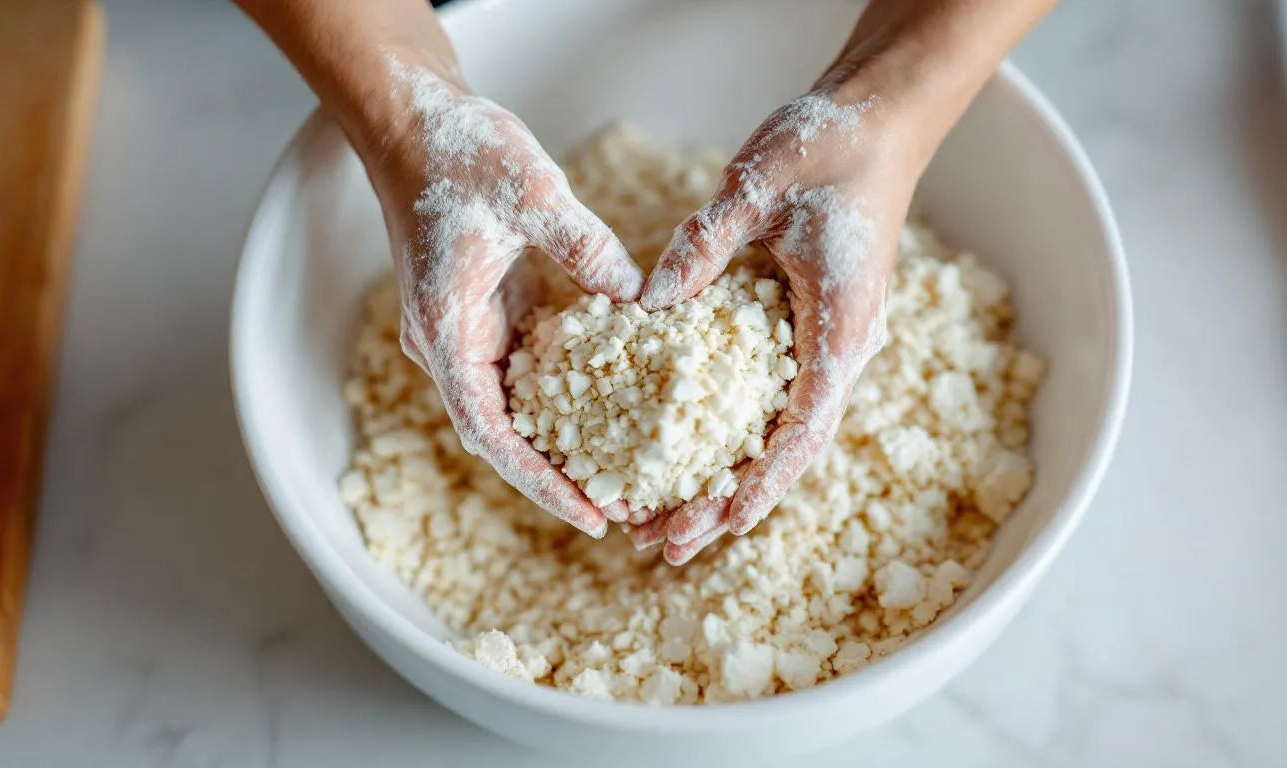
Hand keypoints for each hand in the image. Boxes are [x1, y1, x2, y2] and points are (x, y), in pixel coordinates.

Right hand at [375, 53, 644, 536]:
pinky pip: (532, 366)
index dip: (539, 481)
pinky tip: (621, 406)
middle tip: (629, 508)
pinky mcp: (492, 311)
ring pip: (519, 405)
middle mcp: (451, 343)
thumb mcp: (531, 192)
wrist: (415, 121)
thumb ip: (584, 247)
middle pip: (505, 432)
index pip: (489, 431)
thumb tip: (639, 301)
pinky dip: (571, 392)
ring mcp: (471, 330)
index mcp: (446, 329)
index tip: (589, 518)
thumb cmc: (459, 153)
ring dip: (567, 439)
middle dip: (561, 474)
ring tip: (632, 471)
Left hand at [631, 79, 921, 562]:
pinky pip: (768, 397)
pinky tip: (685, 458)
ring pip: (776, 431)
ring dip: (725, 480)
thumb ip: (703, 242)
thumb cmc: (825, 146)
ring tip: (663, 524)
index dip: (764, 482)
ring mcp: (825, 340)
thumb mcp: (756, 183)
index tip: (721, 525)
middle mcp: (839, 344)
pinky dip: (729, 436)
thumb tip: (645, 303)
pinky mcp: (806, 327)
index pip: (805, 424)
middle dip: (727, 502)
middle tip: (662, 546)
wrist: (876, 121)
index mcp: (838, 322)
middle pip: (786, 448)